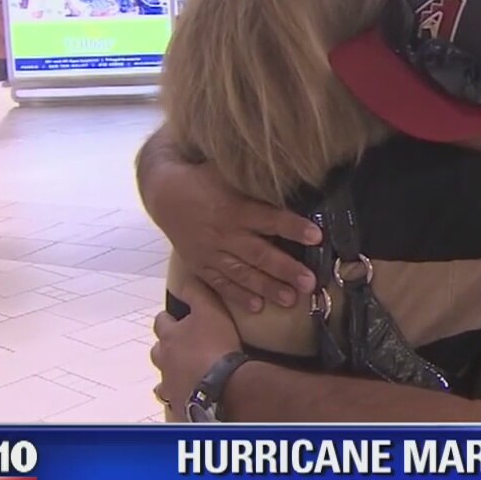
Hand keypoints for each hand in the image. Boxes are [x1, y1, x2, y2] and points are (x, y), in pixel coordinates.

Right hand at [144, 158, 320, 312]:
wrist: (163, 194)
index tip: (316, 236)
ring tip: (290, 299)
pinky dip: (237, 295)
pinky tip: (256, 306)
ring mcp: (211, 252)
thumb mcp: (228, 173)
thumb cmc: (203, 179)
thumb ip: (255, 183)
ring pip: (242, 273)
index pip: (270, 219)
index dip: (293, 227)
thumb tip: (290, 177)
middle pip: (260, 254)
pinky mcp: (200, 265)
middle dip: (286, 269)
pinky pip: (220, 283)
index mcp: (236, 208)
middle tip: (309, 282)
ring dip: (267, 287)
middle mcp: (225, 233)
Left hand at [150, 279, 244, 420]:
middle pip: (158, 352)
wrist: (222, 387)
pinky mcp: (179, 406)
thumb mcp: (211, 310)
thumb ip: (197, 293)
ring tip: (186, 375)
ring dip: (172, 375)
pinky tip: (190, 398)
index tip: (176, 318)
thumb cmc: (216, 346)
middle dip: (166, 348)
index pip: (162, 322)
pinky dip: (180, 398)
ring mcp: (169, 385)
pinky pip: (174, 403)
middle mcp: (164, 361)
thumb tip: (188, 279)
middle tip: (182, 347)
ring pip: (163, 379)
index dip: (169, 318)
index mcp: (170, 336)